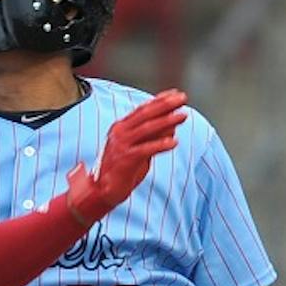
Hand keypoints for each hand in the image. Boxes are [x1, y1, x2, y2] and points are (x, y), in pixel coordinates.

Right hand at [64, 88, 187, 225]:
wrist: (103, 191)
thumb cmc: (123, 170)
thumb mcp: (140, 148)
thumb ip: (153, 136)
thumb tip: (173, 123)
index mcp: (120, 127)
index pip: (142, 109)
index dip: (160, 100)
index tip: (176, 94)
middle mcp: (119, 133)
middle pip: (145, 114)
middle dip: (165, 105)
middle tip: (182, 98)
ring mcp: (121, 145)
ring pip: (147, 128)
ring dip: (167, 120)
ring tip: (183, 116)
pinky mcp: (125, 159)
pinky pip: (146, 149)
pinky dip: (160, 144)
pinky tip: (174, 142)